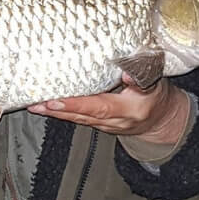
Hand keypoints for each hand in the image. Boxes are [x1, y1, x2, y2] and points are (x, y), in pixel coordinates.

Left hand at [27, 74, 188, 144]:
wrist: (163, 120)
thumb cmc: (157, 95)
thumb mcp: (155, 82)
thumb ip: (142, 76)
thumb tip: (127, 72)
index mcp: (130, 109)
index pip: (99, 106)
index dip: (76, 104)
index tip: (55, 99)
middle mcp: (116, 122)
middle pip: (82, 116)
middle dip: (57, 110)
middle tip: (36, 103)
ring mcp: (107, 126)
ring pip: (78, 120)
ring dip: (55, 113)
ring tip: (34, 105)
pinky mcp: (100, 126)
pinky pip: (79, 120)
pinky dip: (62, 114)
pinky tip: (47, 107)